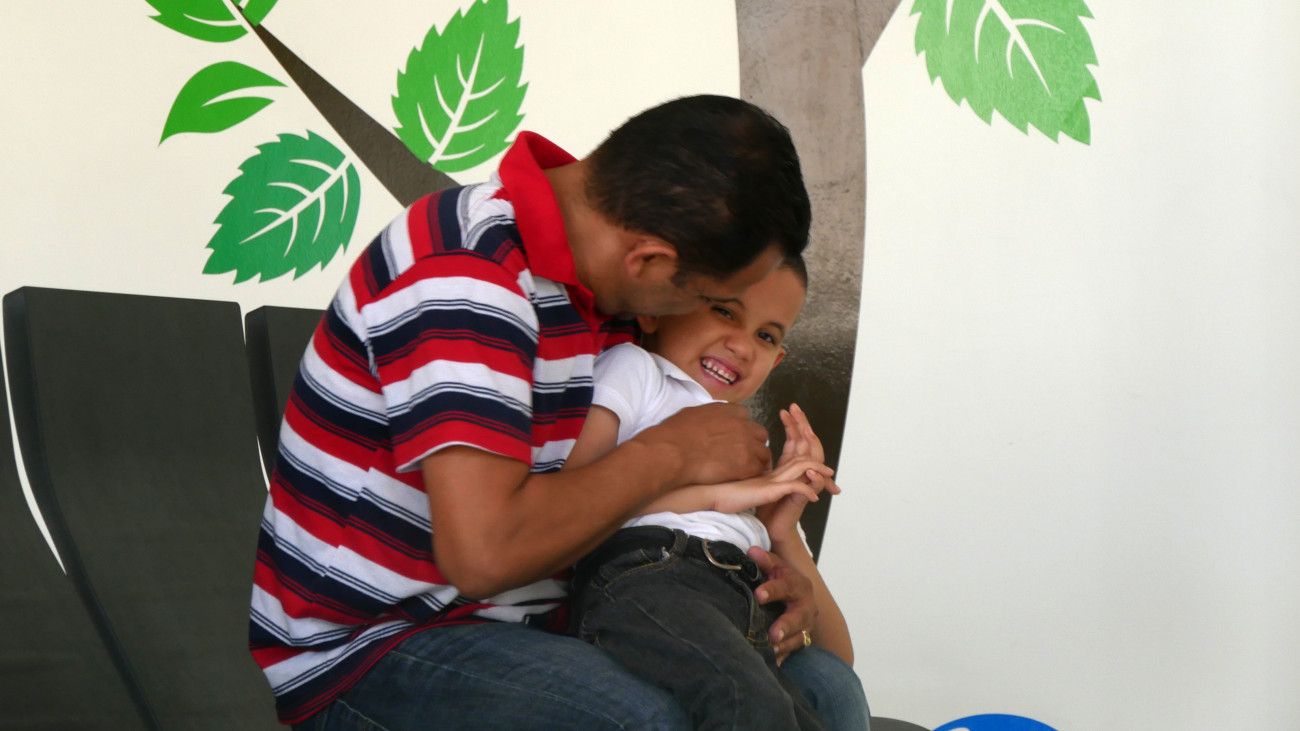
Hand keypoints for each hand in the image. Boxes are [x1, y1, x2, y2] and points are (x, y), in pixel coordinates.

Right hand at [633, 402, 769, 486]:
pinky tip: (741, 478)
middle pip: (759, 433)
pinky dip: (752, 474)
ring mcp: (746, 444)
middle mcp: (741, 424)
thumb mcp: (692, 413)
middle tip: (741, 454)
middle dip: (753, 443)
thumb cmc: (674, 434)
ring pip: (764, 452)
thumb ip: (708, 415)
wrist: (673, 452)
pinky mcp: (746, 464)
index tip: (732, 437)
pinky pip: (758, 469)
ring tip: (742, 469)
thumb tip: (706, 420)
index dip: (740, 428)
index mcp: (728, 410)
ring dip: (755, 460)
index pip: (745, 416)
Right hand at [707, 459, 832, 513]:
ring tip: (829, 476)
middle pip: (800, 456)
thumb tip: (769, 485)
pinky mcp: (768, 490)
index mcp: (770, 473)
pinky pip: (793, 486)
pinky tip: (814, 498)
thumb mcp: (750, 490)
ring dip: (818, 471)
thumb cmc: (727, 495)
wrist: (711, 498)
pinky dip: (806, 489)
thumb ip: (762, 485)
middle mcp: (772, 472)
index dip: (808, 460)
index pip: (794, 459)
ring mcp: (771, 479)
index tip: (822, 471)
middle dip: (818, 459)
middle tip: (831, 471)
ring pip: (801, 466)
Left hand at [747, 547, 817, 664]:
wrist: (796, 594)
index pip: (787, 586)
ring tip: (770, 650)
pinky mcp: (800, 640)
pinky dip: (783, 657)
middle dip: (787, 625)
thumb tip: (752, 552)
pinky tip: (773, 663)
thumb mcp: (774, 566)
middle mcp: (806, 606)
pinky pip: (792, 651)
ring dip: (785, 644)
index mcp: (799, 585)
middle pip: (799, 616)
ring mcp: (805, 626)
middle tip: (774, 633)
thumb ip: (764, 560)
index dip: (773, 589)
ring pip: (799, 637)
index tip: (758, 594)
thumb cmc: (780, 578)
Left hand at [761, 404, 838, 539]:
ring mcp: (804, 484)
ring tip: (806, 430)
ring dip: (813, 445)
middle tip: (797, 409)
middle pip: (809, 443)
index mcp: (790, 466)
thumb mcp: (762, 476)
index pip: (797, 439)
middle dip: (804, 425)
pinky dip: (813, 477)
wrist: (769, 525)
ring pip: (816, 461)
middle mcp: (801, 472)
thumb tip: (754, 443)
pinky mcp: (804, 499)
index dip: (793, 424)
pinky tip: (810, 468)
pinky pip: (814, 486)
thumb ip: (764, 461)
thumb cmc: (763, 502)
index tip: (786, 409)